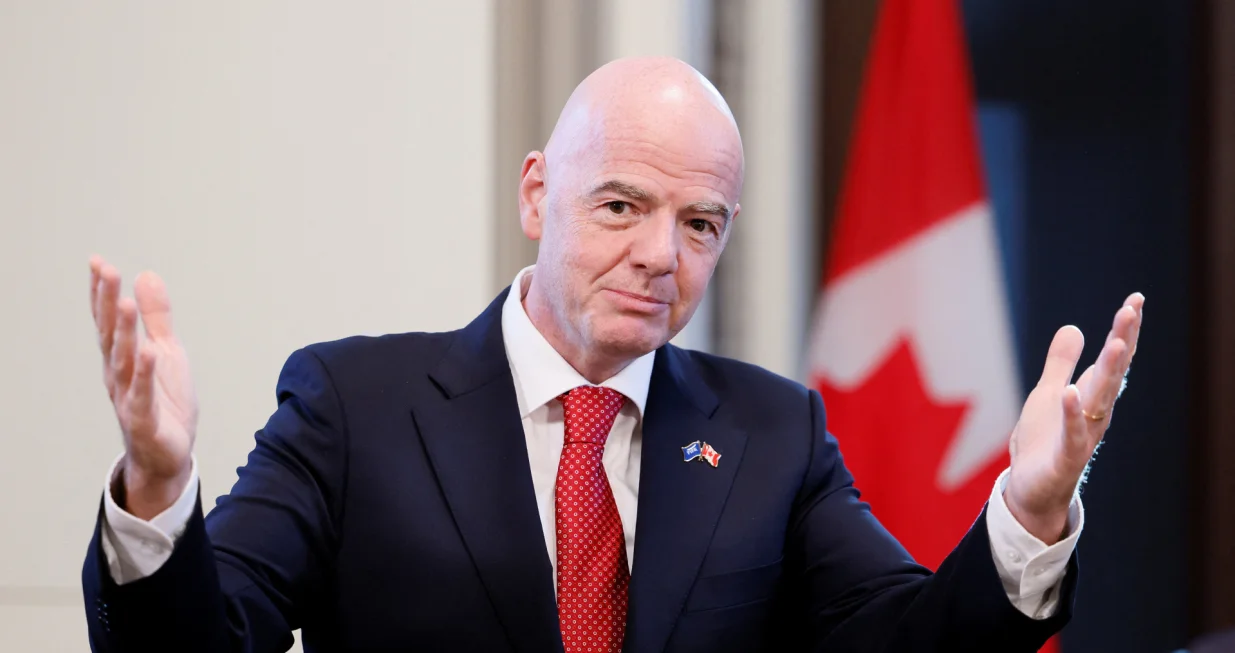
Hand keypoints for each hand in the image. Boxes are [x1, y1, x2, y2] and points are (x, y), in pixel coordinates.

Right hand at [90, 256, 197, 520]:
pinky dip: (145, 375)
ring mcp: (129, 398)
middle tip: (106, 272)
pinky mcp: (145, 421)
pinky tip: (148, 353)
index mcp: (123, 358)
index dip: (102, 292)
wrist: (171, 454)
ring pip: (123, 362)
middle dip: (107, 304)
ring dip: (122, 333)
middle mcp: (119, 376)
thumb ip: (156, 316)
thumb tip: (146, 275)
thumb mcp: (167, 350)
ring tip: (123, 303)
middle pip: (110, 335)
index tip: (98, 262)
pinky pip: (142, 396)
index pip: (108, 321)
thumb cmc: (165, 401)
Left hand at [1004, 293, 1144, 543]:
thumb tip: (1074, 327)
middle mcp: (1094, 413)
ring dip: (1109, 372)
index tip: (1135, 300)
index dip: (1123, 330)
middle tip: (1132, 309)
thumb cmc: (1043, 441)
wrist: (1031, 490)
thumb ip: (1060, 364)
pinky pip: (1072, 435)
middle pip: (1112, 372)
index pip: (1111, 359)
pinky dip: (1072, 414)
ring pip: (1100, 400)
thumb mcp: (1047, 393)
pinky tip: (1071, 392)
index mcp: (1091, 395)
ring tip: (1117, 343)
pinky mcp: (1065, 458)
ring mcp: (1083, 435)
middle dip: (1122, 340)